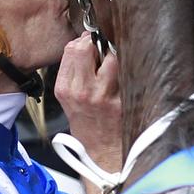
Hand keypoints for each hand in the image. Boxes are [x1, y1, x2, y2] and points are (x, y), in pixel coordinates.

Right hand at [55, 33, 121, 173]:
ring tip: (116, 63)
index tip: (91, 42)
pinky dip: (128, 68)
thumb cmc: (86, 123)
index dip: (83, 41)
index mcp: (65, 88)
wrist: (101, 152)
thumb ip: (73, 70)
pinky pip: (127, 73)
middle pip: (87, 47)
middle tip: (104, 48)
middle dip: (97, 43)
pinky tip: (127, 74)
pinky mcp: (122, 101)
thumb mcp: (69, 98)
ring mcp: (103, 95)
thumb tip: (84, 42)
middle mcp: (82, 90)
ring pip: (111, 56)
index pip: (71, 49)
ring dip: (115, 54)